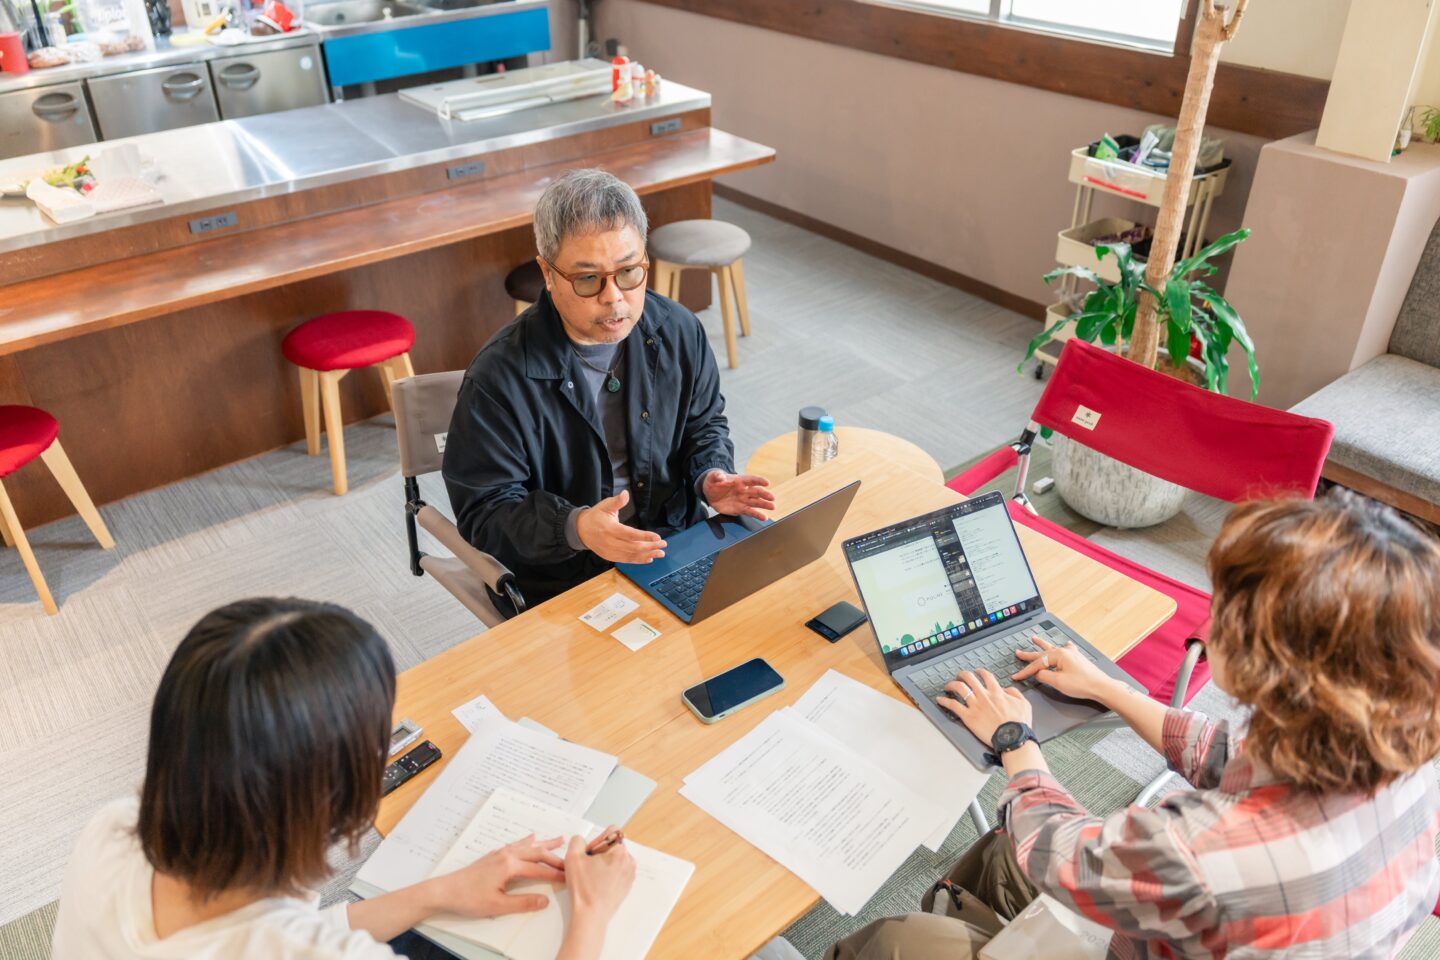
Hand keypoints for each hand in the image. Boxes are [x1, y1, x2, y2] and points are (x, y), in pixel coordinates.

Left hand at [428, 834, 565, 917]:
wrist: (445, 891)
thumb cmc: (468, 898)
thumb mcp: (497, 906)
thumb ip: (523, 903)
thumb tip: (544, 900)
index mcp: (509, 866)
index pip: (539, 869)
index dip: (555, 874)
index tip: (568, 877)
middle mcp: (506, 855)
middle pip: (536, 853)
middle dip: (554, 856)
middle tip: (570, 859)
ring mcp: (499, 853)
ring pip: (528, 846)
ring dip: (544, 844)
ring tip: (559, 839)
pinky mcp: (493, 856)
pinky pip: (516, 844)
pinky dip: (527, 841)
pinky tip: (531, 837)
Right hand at [563, 834, 635, 922]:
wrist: (590, 914)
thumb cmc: (584, 889)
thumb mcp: (573, 857)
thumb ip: (577, 840)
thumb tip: (581, 841)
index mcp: (620, 852)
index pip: (612, 831)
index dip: (597, 840)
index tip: (590, 852)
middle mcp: (629, 861)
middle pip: (614, 845)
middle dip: (600, 852)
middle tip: (589, 865)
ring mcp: (629, 874)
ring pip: (615, 858)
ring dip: (604, 863)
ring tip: (592, 875)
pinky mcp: (627, 885)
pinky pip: (618, 871)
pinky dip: (608, 873)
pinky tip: (597, 883)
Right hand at [576, 491, 666, 563]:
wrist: (580, 530)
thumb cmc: (595, 516)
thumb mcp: (605, 505)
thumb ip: (616, 501)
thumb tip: (625, 494)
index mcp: (610, 528)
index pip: (630, 534)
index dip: (645, 536)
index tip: (657, 537)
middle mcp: (610, 542)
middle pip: (633, 547)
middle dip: (650, 546)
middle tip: (663, 544)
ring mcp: (610, 551)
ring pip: (631, 556)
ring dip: (647, 555)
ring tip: (660, 553)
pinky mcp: (610, 557)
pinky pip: (626, 560)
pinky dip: (638, 560)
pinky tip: (649, 558)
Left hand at [702, 471, 775, 520]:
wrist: (709, 493)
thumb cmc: (714, 482)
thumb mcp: (713, 476)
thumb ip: (717, 476)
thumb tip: (721, 477)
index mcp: (739, 481)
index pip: (751, 480)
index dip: (759, 481)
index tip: (766, 483)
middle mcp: (744, 490)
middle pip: (756, 492)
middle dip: (764, 494)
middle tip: (772, 497)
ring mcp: (743, 500)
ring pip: (756, 502)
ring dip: (764, 505)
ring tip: (772, 507)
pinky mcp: (740, 509)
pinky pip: (750, 512)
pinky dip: (757, 515)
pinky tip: (764, 517)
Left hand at [937, 669, 1031, 746]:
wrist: (1013, 738)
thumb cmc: (1019, 724)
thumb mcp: (1024, 703)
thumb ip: (1014, 693)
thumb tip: (1006, 689)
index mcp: (997, 692)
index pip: (986, 676)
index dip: (980, 672)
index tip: (977, 672)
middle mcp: (984, 696)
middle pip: (969, 678)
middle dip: (962, 674)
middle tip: (959, 676)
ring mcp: (975, 705)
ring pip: (959, 688)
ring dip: (951, 684)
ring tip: (948, 685)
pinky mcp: (968, 717)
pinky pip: (953, 706)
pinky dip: (944, 701)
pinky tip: (940, 699)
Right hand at [1011, 635, 1116, 702]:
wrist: (1102, 687)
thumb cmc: (1082, 684)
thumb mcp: (1058, 682)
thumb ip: (1044, 676)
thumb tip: (1038, 674)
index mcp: (1058, 655)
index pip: (1037, 664)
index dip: (1025, 671)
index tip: (1016, 676)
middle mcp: (1064, 652)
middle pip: (1042, 653)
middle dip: (1029, 655)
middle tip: (1018, 653)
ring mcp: (1072, 654)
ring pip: (1053, 648)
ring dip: (1042, 644)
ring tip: (1034, 639)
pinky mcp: (1078, 659)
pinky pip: (1068, 650)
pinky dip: (1064, 647)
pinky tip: (1066, 644)